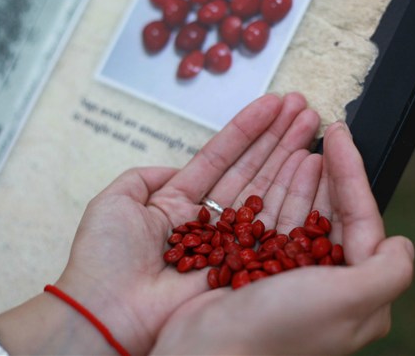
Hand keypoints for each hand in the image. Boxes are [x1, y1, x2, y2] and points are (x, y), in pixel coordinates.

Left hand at [55, 92, 321, 353]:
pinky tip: (309, 165)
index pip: (221, 157)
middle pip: (251, 169)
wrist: (107, 310)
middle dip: (277, 137)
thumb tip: (175, 167)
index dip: (247, 130)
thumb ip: (145, 175)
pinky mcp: (244, 264)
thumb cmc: (103, 259)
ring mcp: (230, 241)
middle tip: (301, 107)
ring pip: (267, 190)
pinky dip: (293, 193)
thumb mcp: (116, 200)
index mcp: (179, 202)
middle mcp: (210, 219)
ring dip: (290, 156)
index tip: (271, 104)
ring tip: (310, 123)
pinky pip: (273, 223)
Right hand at [150, 121, 414, 354]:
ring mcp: (290, 277)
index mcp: (356, 294)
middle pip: (334, 212)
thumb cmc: (277, 332)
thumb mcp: (348, 301)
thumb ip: (388, 271)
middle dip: (331, 169)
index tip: (339, 135)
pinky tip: (282, 169)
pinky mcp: (258, 270)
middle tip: (323, 129)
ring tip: (305, 139)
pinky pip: (274, 221)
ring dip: (305, 174)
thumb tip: (404, 244)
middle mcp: (327, 285)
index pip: (362, 219)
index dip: (352, 172)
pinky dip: (278, 192)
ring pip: (304, 211)